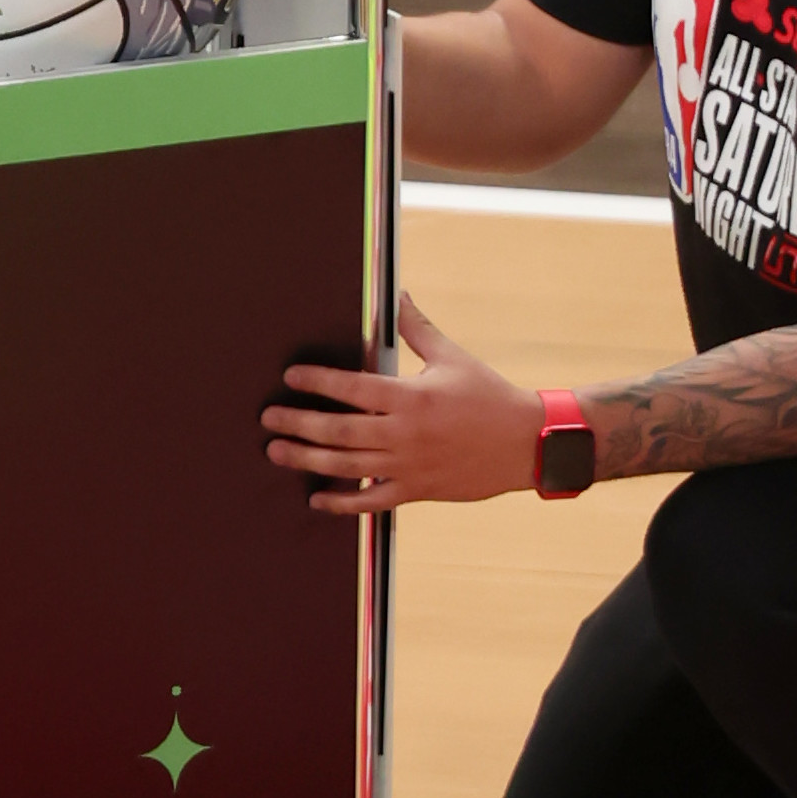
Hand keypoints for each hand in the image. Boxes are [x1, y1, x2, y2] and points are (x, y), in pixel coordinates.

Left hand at [259, 295, 541, 514]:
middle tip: (268, 418)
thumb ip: (416, 329)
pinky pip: (371, 501)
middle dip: (298, 423)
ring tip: (277, 451)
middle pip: (338, 431)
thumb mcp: (452, 357)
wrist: (527, 444)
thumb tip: (396, 295)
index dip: (317, 381)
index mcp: (411, 398)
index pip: (352, 388)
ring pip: (346, 466)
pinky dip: (342, 503)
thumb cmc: (489, 396)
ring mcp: (408, 466)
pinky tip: (317, 500)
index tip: (290, 377)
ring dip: (307, 460)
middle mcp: (404, 434)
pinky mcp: (417, 491)